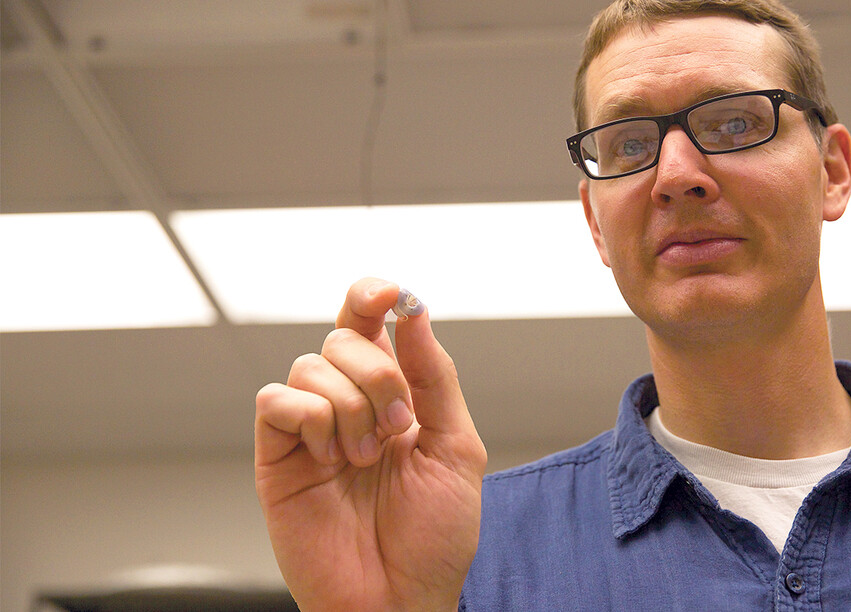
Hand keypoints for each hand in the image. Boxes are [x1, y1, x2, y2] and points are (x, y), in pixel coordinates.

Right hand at [255, 278, 486, 610]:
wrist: (401, 599)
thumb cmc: (433, 536)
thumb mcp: (455, 447)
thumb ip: (435, 377)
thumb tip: (415, 311)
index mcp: (390, 397)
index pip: (369, 325)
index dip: (373, 297)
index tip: (391, 292)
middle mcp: (346, 404)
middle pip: (342, 337)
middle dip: (378, 374)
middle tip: (398, 427)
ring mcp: (309, 430)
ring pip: (310, 366)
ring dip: (350, 408)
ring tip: (365, 459)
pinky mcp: (276, 457)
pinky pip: (277, 402)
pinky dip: (310, 418)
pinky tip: (331, 459)